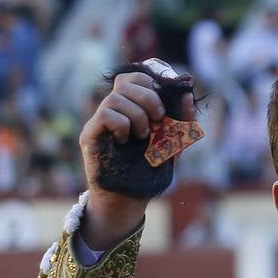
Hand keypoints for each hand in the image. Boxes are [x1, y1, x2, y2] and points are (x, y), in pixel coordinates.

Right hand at [77, 70, 195, 249]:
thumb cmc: (149, 173)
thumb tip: (187, 96)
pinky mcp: (90, 134)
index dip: (150, 82)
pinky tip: (125, 141)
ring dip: (137, 116)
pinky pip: (106, 114)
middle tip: (159, 119)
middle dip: (149, 97)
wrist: (130, 200)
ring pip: (116, 97)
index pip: (136, 77)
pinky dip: (122, 125)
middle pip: (126, 81)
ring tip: (143, 136)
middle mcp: (114, 110)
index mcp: (132, 108)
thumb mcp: (174, 147)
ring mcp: (100, 121)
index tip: (164, 104)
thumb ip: (183, 124)